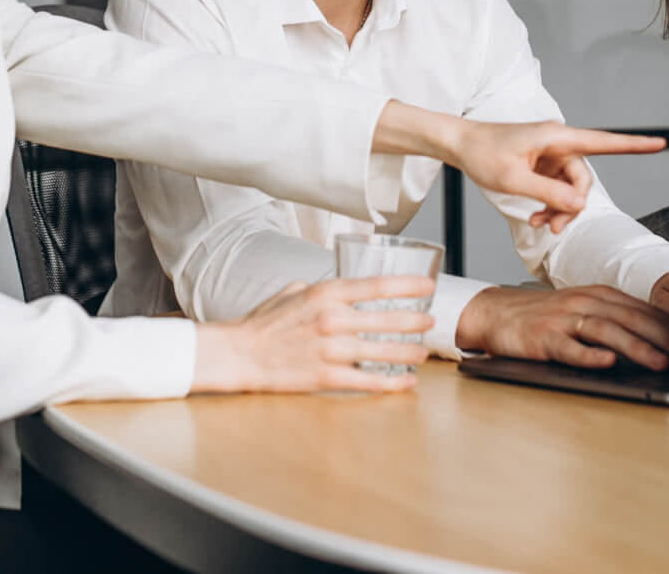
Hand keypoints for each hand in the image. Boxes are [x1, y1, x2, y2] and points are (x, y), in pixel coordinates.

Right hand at [190, 275, 432, 393]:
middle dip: (414, 321)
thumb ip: (319, 289)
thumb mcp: (292, 292)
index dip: (407, 286)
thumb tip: (339, 290)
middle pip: (387, 319)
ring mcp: (331, 350)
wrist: (239, 353)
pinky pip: (367, 381)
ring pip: (382, 352)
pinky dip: (391, 383)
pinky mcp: (326, 377)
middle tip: (430, 321)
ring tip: (422, 353)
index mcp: (325, 293)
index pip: (376, 286)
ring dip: (408, 353)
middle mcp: (332, 319)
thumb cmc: (263, 323)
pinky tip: (406, 383)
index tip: (428, 286)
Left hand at [448, 120, 665, 232]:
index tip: (660, 143)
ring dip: (557, 209)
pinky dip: (548, 204)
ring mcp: (551, 154)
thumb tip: (579, 205)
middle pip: (583, 179)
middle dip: (571, 206)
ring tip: (538, 225)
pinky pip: (557, 188)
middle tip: (551, 229)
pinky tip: (535, 218)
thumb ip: (549, 193)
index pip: (603, 142)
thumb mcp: (515, 179)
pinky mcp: (543, 164)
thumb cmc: (483, 153)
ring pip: (570, 188)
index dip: (634, 145)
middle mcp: (559, 143)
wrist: (461, 145)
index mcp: (557, 137)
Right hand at [455, 284, 668, 371]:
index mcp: (598, 295)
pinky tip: (606, 363)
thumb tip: (660, 341)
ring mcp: (562, 319)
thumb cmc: (545, 317)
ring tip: (659, 362)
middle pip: (630, 318)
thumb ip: (616, 321)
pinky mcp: (542, 338)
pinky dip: (589, 355)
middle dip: (663, 337)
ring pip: (605, 331)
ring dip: (635, 346)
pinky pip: (568, 347)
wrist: (495, 313)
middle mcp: (583, 302)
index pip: (642, 310)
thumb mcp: (583, 311)